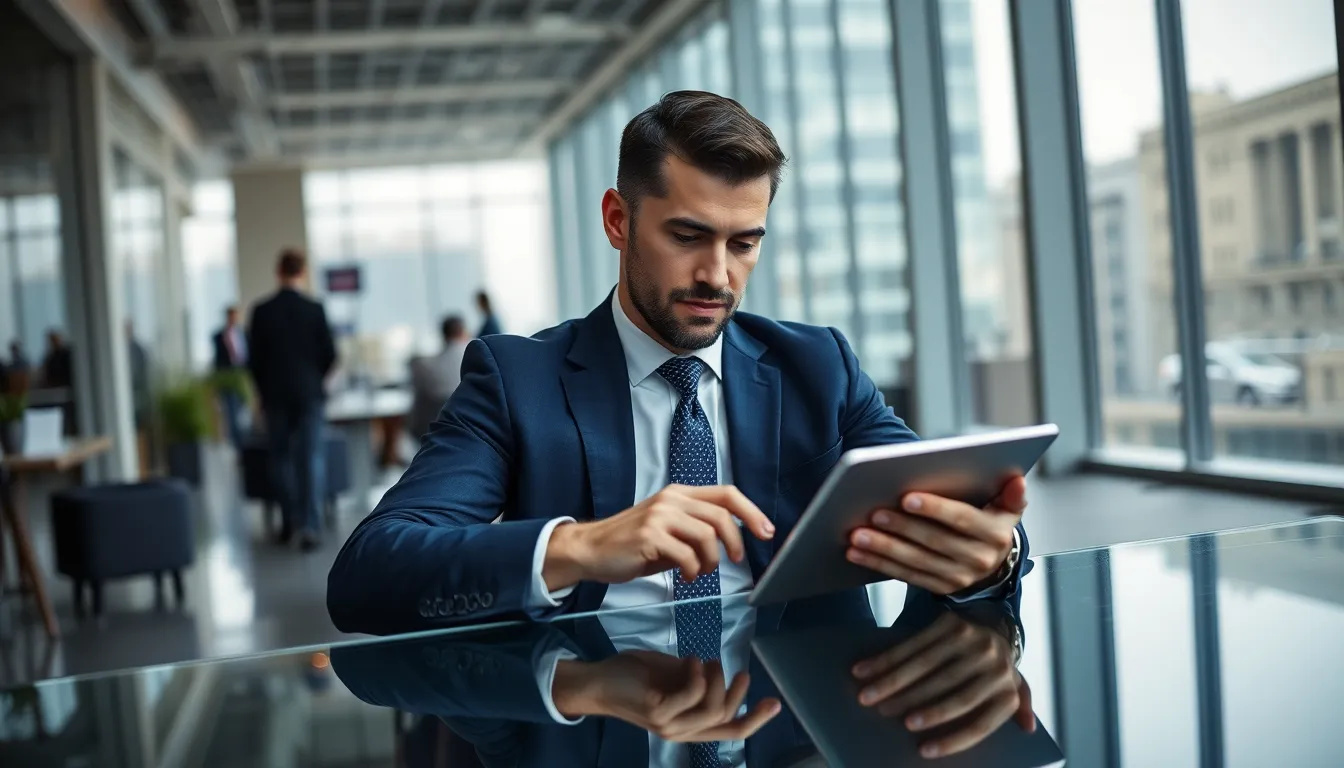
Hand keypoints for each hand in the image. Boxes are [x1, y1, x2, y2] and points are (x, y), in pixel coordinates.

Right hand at [543, 485, 774, 590]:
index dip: (751, 512)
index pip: (726, 494)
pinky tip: (684, 576)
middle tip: (735, 561)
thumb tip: (729, 542)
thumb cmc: (631, 544)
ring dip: (710, 561)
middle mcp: (671, 499)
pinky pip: (687, 556)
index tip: (766, 531)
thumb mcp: (667, 529)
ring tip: (698, 571)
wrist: (590, 549)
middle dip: (736, 542)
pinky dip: (692, 571)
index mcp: (679, 494)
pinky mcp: (649, 536)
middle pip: (721, 515)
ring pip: (707, 536)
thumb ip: (695, 529)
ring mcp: (659, 516)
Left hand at [553, 651, 781, 741]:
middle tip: (740, 671)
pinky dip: (698, 673)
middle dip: (739, 693)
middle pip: (727, 720)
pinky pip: (691, 694)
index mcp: (689, 726)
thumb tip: (714, 669)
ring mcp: (670, 724)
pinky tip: (691, 659)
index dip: (756, 719)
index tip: (774, 703)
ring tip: (707, 660)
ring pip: (713, 708)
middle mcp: (682, 731)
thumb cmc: (635, 677)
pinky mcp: (657, 711)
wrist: (598, 681)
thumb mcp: (673, 676)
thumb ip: (695, 678)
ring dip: (717, 679)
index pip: (730, 730)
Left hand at [846, 476, 1026, 594]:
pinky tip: (857, 552)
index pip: (962, 519)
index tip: (906, 497)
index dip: (935, 509)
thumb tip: (1018, 480)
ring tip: (857, 534)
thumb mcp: (1008, 508)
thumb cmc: (991, 522)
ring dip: (883, 548)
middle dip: (901, 527)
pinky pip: (905, 575)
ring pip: (915, 561)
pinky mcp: (940, 589)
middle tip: (872, 512)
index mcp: (995, 534)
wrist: (995, 563)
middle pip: (933, 541)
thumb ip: (1011, 495)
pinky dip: (879, 564)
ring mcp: (959, 578)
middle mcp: (980, 560)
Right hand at [851, 613, 1034, 758]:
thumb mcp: (1014, 685)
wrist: (994, 616)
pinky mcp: (950, 623)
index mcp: (1008, 690)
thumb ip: (1020, 705)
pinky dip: (885, 659)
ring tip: (868, 697)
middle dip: (915, 705)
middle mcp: (994, 665)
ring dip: (892, 683)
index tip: (922, 751)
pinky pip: (912, 644)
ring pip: (926, 667)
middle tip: (886, 715)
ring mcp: (972, 641)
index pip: (979, 723)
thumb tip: (1029, 728)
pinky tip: (864, 670)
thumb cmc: (996, 664)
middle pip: (949, 693)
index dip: (952, 740)